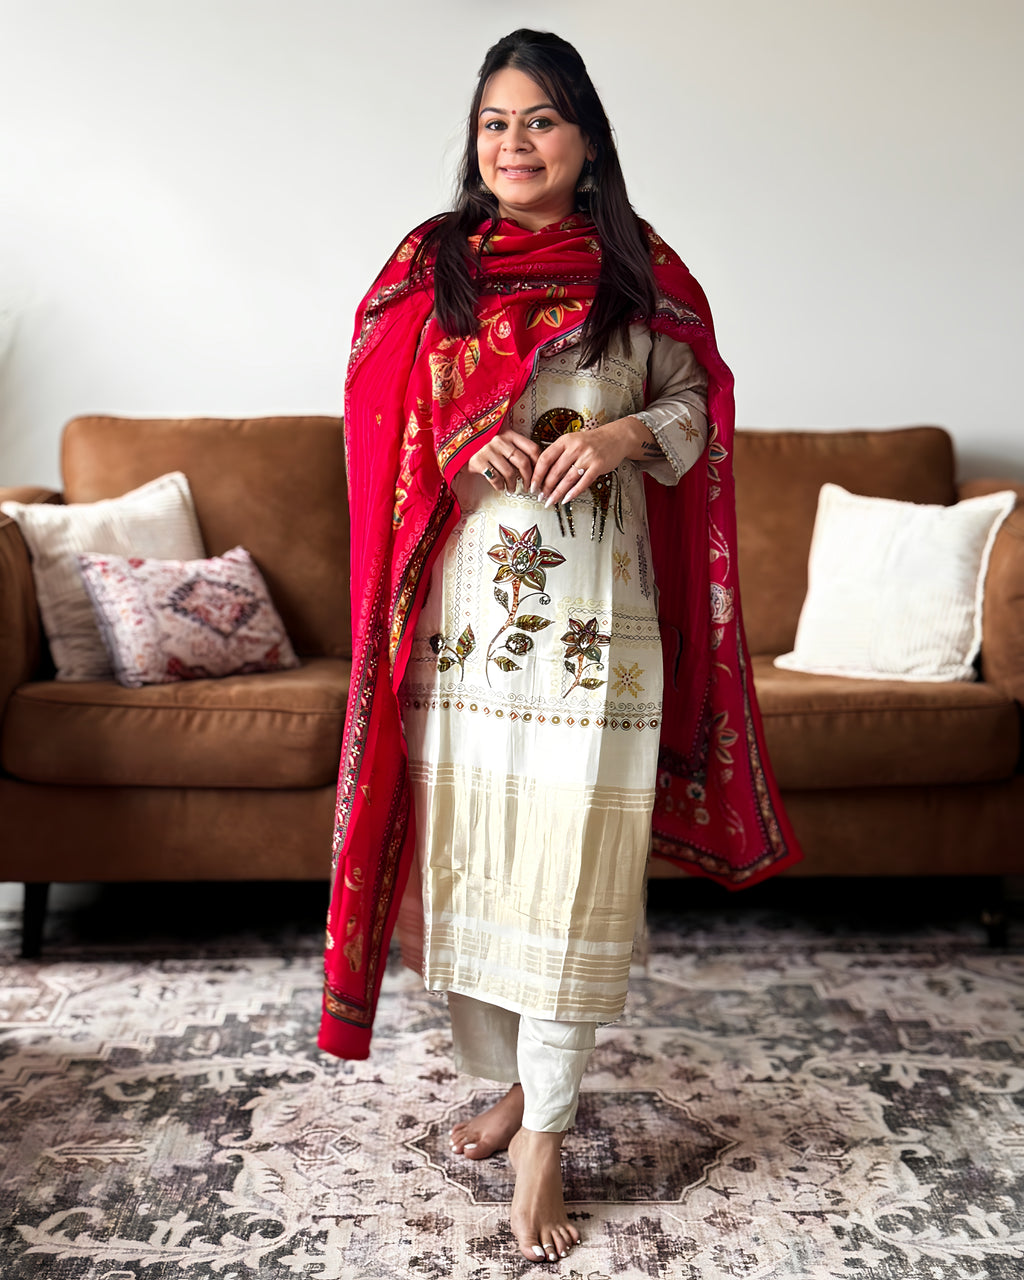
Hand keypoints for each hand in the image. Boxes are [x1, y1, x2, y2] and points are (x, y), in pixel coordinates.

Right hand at [467, 428, 540, 491]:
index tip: (538, 474)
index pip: (532, 448)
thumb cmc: (483, 446)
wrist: (459, 446)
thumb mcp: (501, 442)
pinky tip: (500, 487)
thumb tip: (534, 468)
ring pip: (510, 473)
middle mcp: (499, 440)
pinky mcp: (478, 461)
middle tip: (528, 487)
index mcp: (509, 434)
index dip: (538, 464)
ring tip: (512, 489)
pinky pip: (495, 478)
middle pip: (523, 462)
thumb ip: (515, 449)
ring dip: (513, 485)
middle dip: (528, 479)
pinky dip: (500, 486)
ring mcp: (488, 450)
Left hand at [530, 417, 650, 506]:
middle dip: (546, 487)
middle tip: (541, 497)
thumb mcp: (572, 441)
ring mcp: (587, 456)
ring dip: (557, 493)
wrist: (616, 437)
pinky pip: (583, 482)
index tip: (532, 486)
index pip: (545, 458)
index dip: (537, 474)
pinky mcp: (598, 465)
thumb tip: (542, 473)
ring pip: (567, 478)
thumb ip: (558, 454)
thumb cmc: (591, 442)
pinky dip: (573, 492)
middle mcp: (575, 447)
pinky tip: (566, 499)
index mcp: (564, 441)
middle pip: (555, 471)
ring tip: (550, 501)